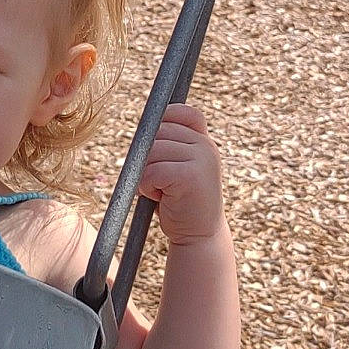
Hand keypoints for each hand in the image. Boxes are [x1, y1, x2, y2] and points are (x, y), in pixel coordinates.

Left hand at [137, 103, 224, 246]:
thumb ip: (167, 145)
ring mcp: (202, 160)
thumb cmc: (180, 202)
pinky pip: (153, 171)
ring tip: (158, 191)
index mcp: (204, 141)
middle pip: (158, 132)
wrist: (199, 236)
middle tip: (155, 181)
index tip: (154, 145)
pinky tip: (158, 198)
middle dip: (146, 156)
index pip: (182, 112)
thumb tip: (141, 126)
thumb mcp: (177, 167)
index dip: (162, 121)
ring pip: (152, 151)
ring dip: (145, 174)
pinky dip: (146, 186)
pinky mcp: (191, 176)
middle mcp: (207, 146)